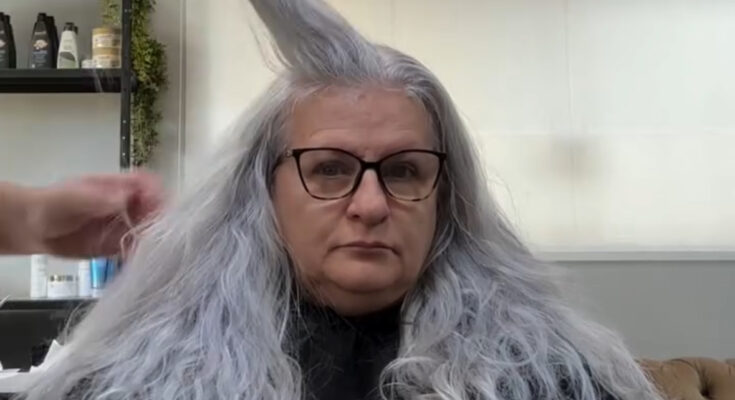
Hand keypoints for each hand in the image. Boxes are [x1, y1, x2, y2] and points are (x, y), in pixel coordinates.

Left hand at [26, 172, 163, 257]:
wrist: (29, 228)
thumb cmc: (48, 206)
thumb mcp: (70, 199)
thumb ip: (95, 200)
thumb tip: (124, 199)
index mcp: (116, 187)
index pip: (146, 185)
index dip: (156, 193)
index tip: (158, 207)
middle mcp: (124, 205)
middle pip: (154, 209)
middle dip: (161, 220)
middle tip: (161, 236)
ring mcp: (122, 226)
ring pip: (148, 231)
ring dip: (155, 241)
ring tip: (156, 252)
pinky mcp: (115, 246)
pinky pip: (135, 251)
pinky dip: (141, 257)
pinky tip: (142, 263)